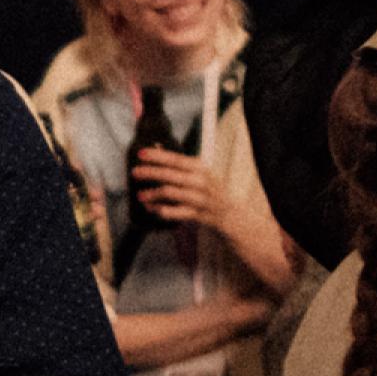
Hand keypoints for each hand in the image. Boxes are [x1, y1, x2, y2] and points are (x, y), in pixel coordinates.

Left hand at [132, 148, 294, 290]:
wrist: (242, 222)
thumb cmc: (216, 200)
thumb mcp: (202, 181)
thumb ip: (184, 172)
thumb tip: (160, 158)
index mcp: (205, 170)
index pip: (179, 159)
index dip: (160, 155)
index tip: (142, 152)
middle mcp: (206, 183)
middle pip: (174, 174)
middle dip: (153, 172)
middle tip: (135, 172)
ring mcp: (206, 200)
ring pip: (177, 193)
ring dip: (156, 194)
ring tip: (141, 196)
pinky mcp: (206, 217)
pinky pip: (184, 213)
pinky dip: (168, 212)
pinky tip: (155, 211)